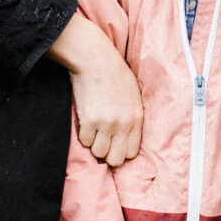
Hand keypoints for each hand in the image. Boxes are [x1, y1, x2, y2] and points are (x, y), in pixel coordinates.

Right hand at [50, 13, 142, 164]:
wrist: (96, 60)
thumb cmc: (115, 74)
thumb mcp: (134, 95)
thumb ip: (132, 117)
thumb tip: (126, 136)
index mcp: (137, 118)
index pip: (132, 152)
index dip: (121, 151)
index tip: (115, 144)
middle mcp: (123, 125)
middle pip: (115, 159)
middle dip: (108, 153)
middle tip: (102, 141)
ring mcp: (105, 124)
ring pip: (98, 152)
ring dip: (94, 143)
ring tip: (93, 129)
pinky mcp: (88, 120)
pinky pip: (84, 141)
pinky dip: (83, 134)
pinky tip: (85, 121)